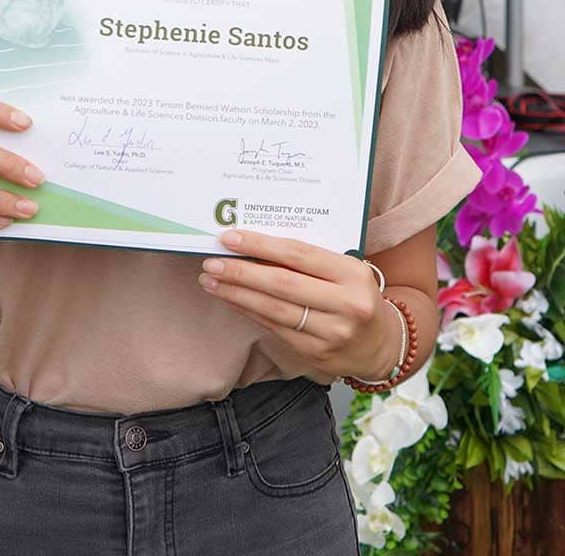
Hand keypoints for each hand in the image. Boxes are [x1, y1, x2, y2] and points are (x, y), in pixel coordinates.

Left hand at [198, 230, 398, 380]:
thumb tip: (256, 244)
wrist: (383, 344)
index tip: (230, 238)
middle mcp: (346, 304)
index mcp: (352, 274)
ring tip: (211, 281)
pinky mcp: (317, 354)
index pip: (298, 254)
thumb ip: (310, 258)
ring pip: (274, 310)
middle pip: (282, 284)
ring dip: (237, 294)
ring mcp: (332, 333)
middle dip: (241, 272)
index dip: (261, 246)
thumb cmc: (356, 294)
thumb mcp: (345, 269)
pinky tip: (232, 300)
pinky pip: (275, 328)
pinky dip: (250, 312)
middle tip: (211, 262)